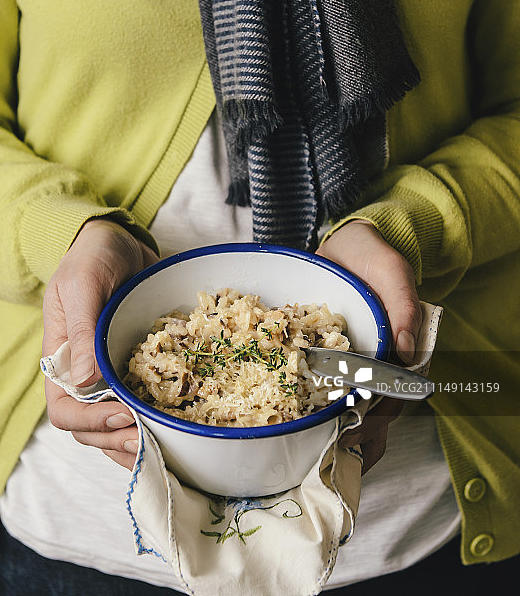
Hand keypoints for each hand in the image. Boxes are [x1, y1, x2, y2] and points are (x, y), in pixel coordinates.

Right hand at [43, 218, 158, 469]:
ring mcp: (112, 373)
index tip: (123, 414)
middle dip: (118, 439)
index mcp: (62, 359)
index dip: (91, 421)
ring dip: (137, 439)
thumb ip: (83, 331)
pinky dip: (155, 418)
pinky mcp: (138, 366)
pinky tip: (175, 423)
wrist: (117, 241)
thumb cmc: (92, 258)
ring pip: (118, 424)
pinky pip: (143, 401)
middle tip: (151, 439)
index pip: (65, 409)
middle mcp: (85, 373)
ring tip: (164, 442)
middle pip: (91, 428)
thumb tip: (87, 381)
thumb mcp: (84, 286)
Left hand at [317, 219, 421, 472]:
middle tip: (331, 454)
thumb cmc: (374, 257)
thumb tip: (405, 351)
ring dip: (332, 429)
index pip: (395, 394)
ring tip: (311, 454)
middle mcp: (372, 362)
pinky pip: (313, 382)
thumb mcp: (393, 272)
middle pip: (370, 409)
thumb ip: (403, 305)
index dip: (381, 416)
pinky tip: (290, 422)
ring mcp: (345, 360)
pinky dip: (306, 403)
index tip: (364, 433)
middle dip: (355, 434)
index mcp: (397, 351)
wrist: (345, 242)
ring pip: (343, 403)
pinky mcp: (319, 353)